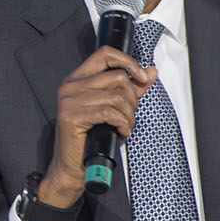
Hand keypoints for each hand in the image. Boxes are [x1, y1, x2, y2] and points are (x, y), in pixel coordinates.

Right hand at [38, 45, 157, 220]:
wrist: (71, 167)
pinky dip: (122, 123)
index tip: (142, 76)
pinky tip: (121, 132)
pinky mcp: (72, 116)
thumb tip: (150, 72)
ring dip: (129, 115)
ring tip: (126, 126)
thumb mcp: (112, 108)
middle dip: (133, 98)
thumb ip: (131, 88)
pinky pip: (109, 112)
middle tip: (130, 114)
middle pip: (116, 77)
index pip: (104, 53)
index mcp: (77, 79)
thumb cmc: (90, 138)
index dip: (128, 61)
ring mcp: (68, 100)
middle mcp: (70, 86)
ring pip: (116, 96)